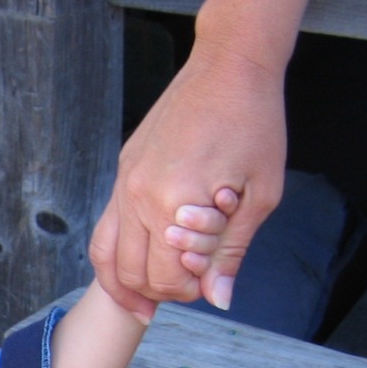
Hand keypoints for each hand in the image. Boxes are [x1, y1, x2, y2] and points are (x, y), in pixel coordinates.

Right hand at [89, 40, 288, 318]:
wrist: (228, 66)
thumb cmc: (254, 124)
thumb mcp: (261, 195)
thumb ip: (232, 251)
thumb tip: (219, 299)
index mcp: (173, 203)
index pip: (166, 277)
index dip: (189, 291)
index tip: (210, 282)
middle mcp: (138, 195)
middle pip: (131, 272)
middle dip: (159, 291)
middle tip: (187, 288)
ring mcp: (124, 182)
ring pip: (106, 254)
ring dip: (126, 282)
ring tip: (144, 301)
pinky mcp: (124, 169)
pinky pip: (108, 225)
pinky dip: (118, 253)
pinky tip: (139, 262)